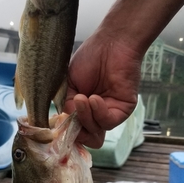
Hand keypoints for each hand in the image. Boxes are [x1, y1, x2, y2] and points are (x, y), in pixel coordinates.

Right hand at [64, 28, 140, 147]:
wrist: (110, 43)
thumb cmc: (89, 59)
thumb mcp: (69, 85)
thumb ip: (67, 105)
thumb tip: (66, 123)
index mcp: (83, 110)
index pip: (77, 132)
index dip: (68, 132)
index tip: (60, 125)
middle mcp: (97, 115)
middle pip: (87, 138)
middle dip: (76, 130)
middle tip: (71, 113)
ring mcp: (110, 113)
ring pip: (96, 131)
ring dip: (85, 116)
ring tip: (82, 98)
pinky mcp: (123, 109)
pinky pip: (108, 122)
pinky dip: (98, 112)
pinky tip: (93, 98)